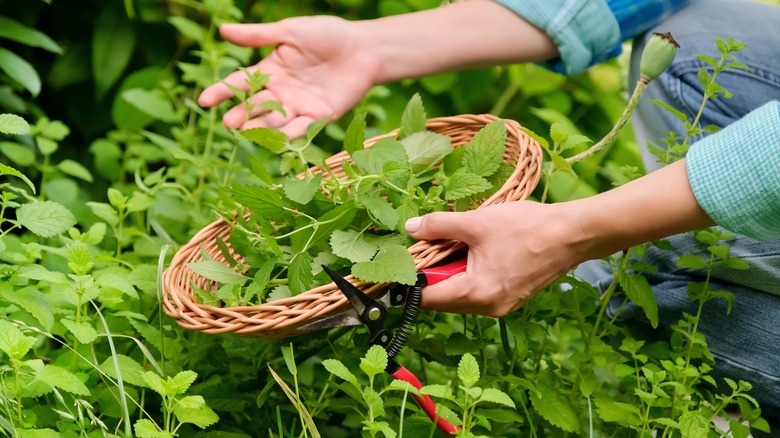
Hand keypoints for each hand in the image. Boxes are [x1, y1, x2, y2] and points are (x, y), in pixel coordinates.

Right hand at [198, 17, 379, 137]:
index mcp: (271, 70)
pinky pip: (302, 128)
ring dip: (261, 126)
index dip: (222, 91)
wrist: (364, 47)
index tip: (204, 100)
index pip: (241, 83)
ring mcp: (300, 106)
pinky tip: (277, 138)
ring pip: (275, 120)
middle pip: (256, 105)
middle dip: (242, 114)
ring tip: (245, 130)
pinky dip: (290, 133)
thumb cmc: (328, 34)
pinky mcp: (320, 117)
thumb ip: (259, 36)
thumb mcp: (290, 31)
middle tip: (228, 122)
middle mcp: (282, 92)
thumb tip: (224, 31)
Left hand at [405, 201, 582, 316]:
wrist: (572, 234)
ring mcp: (501, 306)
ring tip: (457, 244)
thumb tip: (410, 230)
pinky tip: (476, 251)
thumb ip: (438, 226)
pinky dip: (470, 274)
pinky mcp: (512, 298)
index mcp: (475, 294)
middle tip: (431, 245)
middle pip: (443, 298)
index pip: (427, 299)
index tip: (404, 261)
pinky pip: (479, 291)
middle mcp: (487, 308)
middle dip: (432, 274)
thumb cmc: (526, 227)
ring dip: (452, 273)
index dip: (411, 281)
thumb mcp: (476, 222)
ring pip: (461, 295)